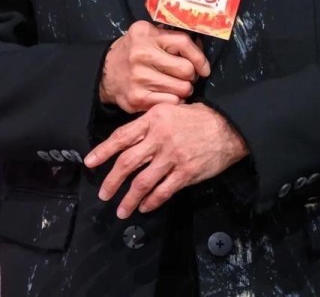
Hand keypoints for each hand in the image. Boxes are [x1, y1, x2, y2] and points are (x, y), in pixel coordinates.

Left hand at [84, 102, 248, 217]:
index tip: (89, 162)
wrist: (229, 126)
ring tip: (121, 210)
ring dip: (129, 198)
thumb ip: (150, 125)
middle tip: (103, 194)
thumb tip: (129, 141)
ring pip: (143, 182)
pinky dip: (151, 202)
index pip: (122, 136)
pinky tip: (144, 207)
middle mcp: (160, 137)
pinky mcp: (186, 172)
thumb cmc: (199, 116)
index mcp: (154, 118)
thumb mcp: (171, 110)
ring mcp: (173, 156)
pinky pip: (163, 191)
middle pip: (128, 162)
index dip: (103, 151)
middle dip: (112, 181)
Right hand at [99, 20, 209, 112]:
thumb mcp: (149, 35)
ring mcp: (139, 78)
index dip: (199, 57)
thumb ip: (173, 38)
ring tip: (176, 86)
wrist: (105, 72)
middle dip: (191, 75)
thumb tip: (201, 50)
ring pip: (182, 88)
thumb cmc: (135, 51)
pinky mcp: (138, 98)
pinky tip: (167, 95)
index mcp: (146, 34)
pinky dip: (174, 101)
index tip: (204, 68)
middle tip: (185, 76)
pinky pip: (171, 103)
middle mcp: (141, 54)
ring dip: (184, 89)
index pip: (184, 43)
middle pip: (186, 69)